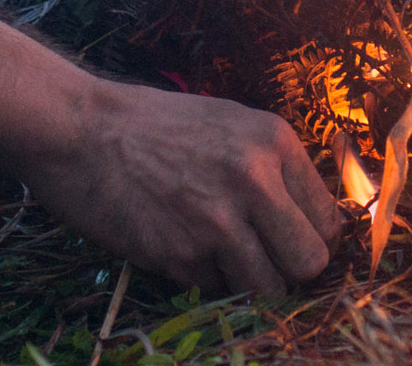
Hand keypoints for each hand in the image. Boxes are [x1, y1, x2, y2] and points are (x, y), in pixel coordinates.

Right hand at [15, 77, 342, 294]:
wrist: (81, 129)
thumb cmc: (155, 125)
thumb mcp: (230, 123)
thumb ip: (275, 166)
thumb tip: (315, 221)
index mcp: (274, 140)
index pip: (330, 219)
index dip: (313, 239)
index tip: (293, 243)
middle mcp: (256, 178)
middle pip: (312, 261)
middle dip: (292, 270)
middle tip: (268, 261)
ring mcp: (218, 220)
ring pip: (271, 288)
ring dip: (252, 283)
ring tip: (224, 258)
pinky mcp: (181, 254)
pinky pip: (218, 289)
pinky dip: (206, 280)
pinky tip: (181, 247)